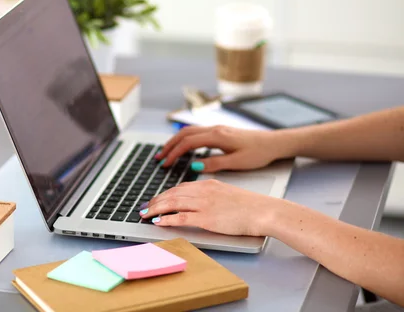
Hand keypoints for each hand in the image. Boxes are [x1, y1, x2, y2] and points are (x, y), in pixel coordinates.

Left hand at [139, 179, 281, 236]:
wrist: (264, 211)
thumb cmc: (251, 206)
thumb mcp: (228, 193)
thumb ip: (212, 195)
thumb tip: (200, 202)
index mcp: (208, 184)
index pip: (180, 187)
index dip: (165, 193)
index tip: (155, 199)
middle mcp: (203, 191)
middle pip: (172, 194)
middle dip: (155, 201)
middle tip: (143, 207)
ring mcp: (204, 204)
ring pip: (172, 203)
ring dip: (155, 208)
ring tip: (144, 214)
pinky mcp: (207, 218)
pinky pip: (181, 218)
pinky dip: (166, 219)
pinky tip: (157, 221)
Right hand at [156, 125, 284, 171]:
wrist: (274, 142)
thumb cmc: (259, 153)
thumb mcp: (237, 162)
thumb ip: (215, 163)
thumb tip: (194, 165)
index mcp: (217, 136)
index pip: (188, 143)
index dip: (174, 153)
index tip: (165, 164)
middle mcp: (214, 129)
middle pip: (184, 134)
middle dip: (169, 146)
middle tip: (158, 158)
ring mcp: (217, 128)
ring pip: (189, 132)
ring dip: (175, 141)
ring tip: (166, 152)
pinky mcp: (220, 131)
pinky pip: (196, 133)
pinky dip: (185, 139)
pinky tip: (183, 147)